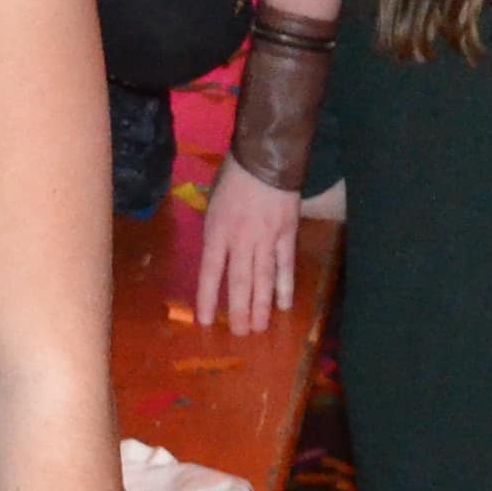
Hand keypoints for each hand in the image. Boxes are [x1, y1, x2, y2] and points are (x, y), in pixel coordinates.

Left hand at [196, 162, 303, 337]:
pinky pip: (285, 265)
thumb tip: (217, 255)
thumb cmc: (234, 176)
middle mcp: (241, 239)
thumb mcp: (213, 202)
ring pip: (263, 279)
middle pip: (239, 282)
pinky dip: (284, 286)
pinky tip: (283, 305)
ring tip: (259, 328)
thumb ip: (216, 231)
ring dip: (261, 306)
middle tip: (239, 333)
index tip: (204, 321)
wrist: (267, 157)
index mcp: (217, 230)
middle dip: (238, 310)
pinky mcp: (287, 234)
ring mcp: (266, 239)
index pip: (210, 272)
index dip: (206, 298)